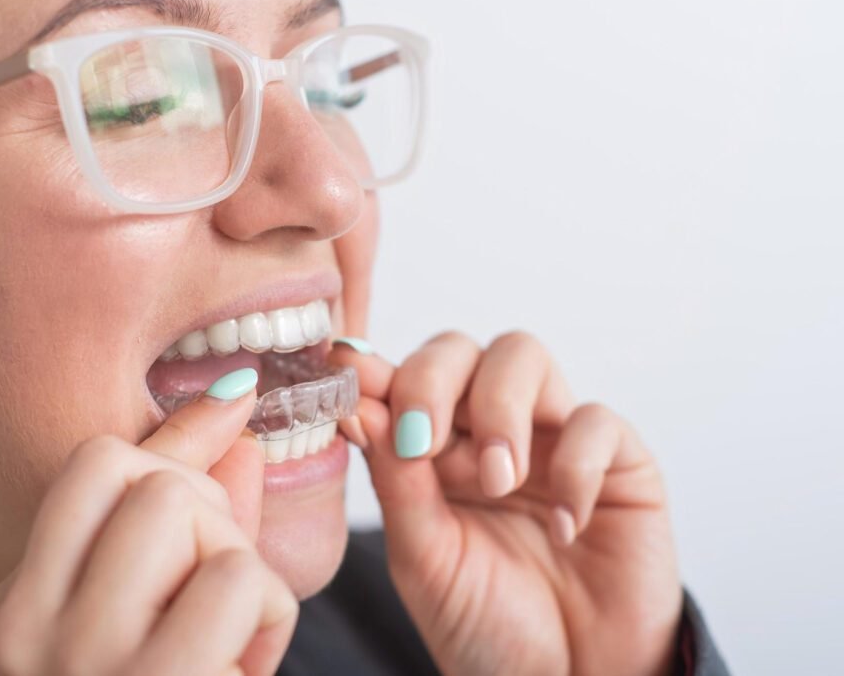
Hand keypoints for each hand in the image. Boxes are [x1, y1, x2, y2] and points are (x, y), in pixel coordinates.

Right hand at [0, 385, 297, 675]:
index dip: (175, 439)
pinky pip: (238, 580)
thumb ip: (188, 511)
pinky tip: (240, 666)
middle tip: (213, 582)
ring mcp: (84, 665)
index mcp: (10, 615)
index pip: (96, 464)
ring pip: (191, 514)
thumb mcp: (148, 618)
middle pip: (151, 482)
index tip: (232, 410)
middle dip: (212, 516)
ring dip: (239, 567)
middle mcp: (26, 637)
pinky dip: (266, 618)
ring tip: (223, 635)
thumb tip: (233, 410)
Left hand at [332, 332, 681, 675]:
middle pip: (457, 349)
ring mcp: (552, 438)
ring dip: (500, 410)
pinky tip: (563, 527)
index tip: (353, 385)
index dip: (376, 372)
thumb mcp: (423, 556)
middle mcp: (488, 431)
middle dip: (432, 382)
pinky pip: (597, 421)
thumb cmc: (487, 623)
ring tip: (499, 483)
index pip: (401, 378)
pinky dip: (575, 466)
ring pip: (522, 354)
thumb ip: (396, 479)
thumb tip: (360, 405)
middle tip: (424, 443)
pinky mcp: (619, 462)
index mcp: (433, 449)